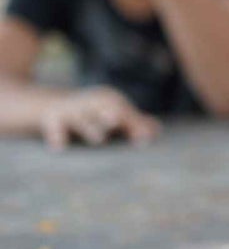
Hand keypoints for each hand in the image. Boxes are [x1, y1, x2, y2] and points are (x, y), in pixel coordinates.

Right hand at [40, 87, 160, 149]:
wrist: (50, 105)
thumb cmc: (91, 114)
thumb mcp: (112, 114)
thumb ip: (134, 123)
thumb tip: (158, 130)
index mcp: (110, 101)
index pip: (126, 113)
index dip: (135, 124)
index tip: (146, 139)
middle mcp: (92, 103)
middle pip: (105, 111)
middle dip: (113, 117)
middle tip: (120, 123)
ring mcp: (72, 110)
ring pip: (83, 120)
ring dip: (90, 128)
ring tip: (99, 139)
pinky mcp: (52, 119)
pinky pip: (55, 128)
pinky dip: (57, 137)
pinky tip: (59, 148)